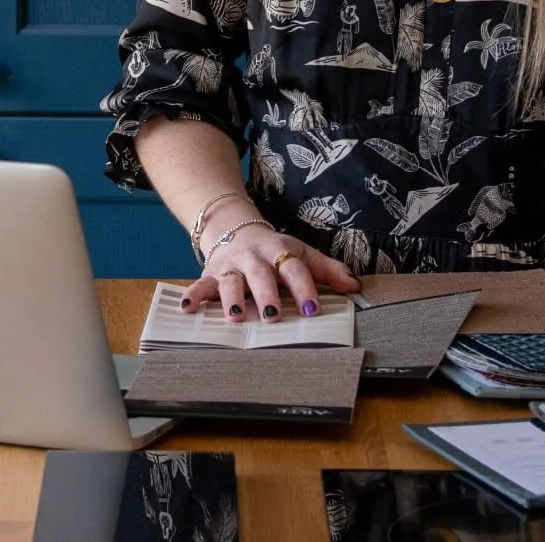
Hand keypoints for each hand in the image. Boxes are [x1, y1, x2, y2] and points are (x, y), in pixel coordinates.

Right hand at [181, 223, 359, 322]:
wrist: (235, 229)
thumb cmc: (273, 250)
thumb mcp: (301, 253)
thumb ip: (327, 270)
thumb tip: (355, 286)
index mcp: (279, 251)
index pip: (294, 268)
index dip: (304, 287)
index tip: (312, 308)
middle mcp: (254, 258)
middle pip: (261, 275)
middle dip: (266, 294)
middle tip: (272, 316)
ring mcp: (231, 266)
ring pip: (231, 281)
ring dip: (231, 298)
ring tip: (234, 316)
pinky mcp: (210, 274)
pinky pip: (200, 285)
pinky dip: (194, 296)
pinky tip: (188, 308)